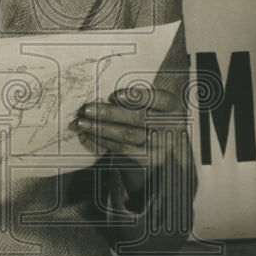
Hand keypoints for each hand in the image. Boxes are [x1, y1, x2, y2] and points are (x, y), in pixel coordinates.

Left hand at [73, 87, 187, 190]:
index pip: (160, 99)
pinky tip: (90, 134)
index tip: (114, 96)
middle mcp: (171, 126)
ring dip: (101, 127)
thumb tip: (103, 96)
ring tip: (83, 122)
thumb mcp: (150, 109)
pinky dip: (104, 140)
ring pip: (128, 134)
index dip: (137, 96)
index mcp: (173, 108)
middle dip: (109, 113)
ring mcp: (161, 145)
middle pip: (138, 118)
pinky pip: (123, 149)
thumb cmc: (148, 123)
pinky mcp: (150, 160)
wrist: (157, 157)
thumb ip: (135, 102)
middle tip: (87, 109)